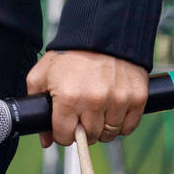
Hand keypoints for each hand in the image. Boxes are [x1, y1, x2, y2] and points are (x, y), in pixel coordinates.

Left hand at [25, 49, 147, 148]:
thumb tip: (45, 140)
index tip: (65, 125)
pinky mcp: (137, 97)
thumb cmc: (69, 55)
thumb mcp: (41, 74)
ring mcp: (118, 100)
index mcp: (69, 98)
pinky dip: (121, 123)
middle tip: (81, 115)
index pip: (65, 136)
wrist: (100, 33)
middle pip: (89, 137)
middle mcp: (95, 102)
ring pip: (109, 134)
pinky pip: (129, 127)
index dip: (62, 133)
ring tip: (97, 110)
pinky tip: (112, 109)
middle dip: (82, 130)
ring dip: (102, 127)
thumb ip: (36, 104)